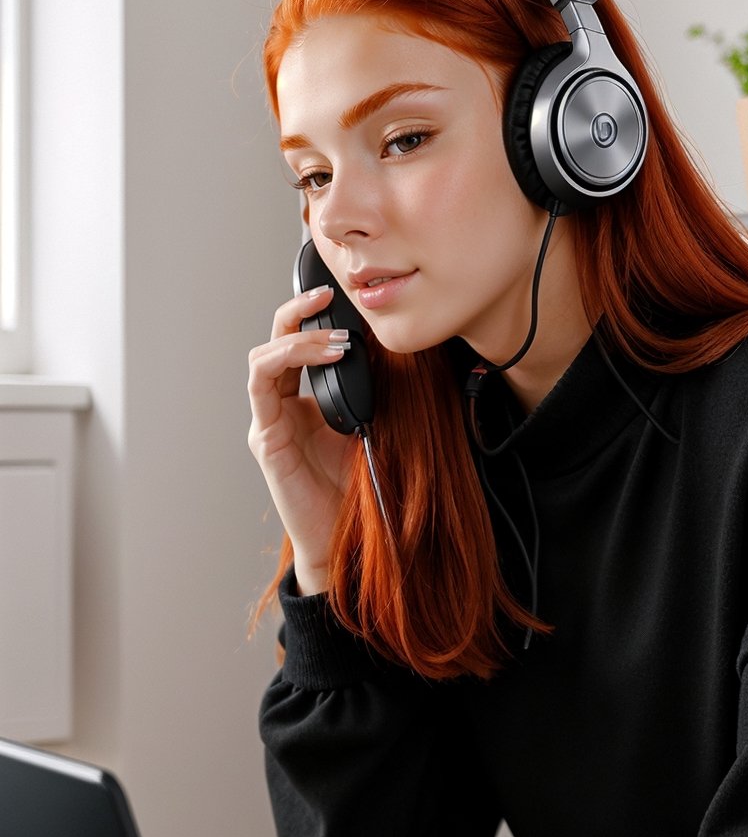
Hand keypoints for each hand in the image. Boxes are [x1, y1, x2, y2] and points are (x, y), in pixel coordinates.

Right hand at [247, 286, 356, 593]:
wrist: (348, 541)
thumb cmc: (359, 491)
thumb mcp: (375, 428)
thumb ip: (373, 394)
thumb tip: (397, 350)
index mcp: (306, 404)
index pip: (300, 347)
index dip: (314, 318)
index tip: (340, 296)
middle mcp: (283, 409)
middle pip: (276, 342)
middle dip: (298, 312)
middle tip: (327, 294)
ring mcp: (270, 422)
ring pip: (265, 358)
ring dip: (297, 336)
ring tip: (334, 336)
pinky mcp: (266, 438)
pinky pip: (262, 385)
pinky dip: (286, 360)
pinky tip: (321, 356)